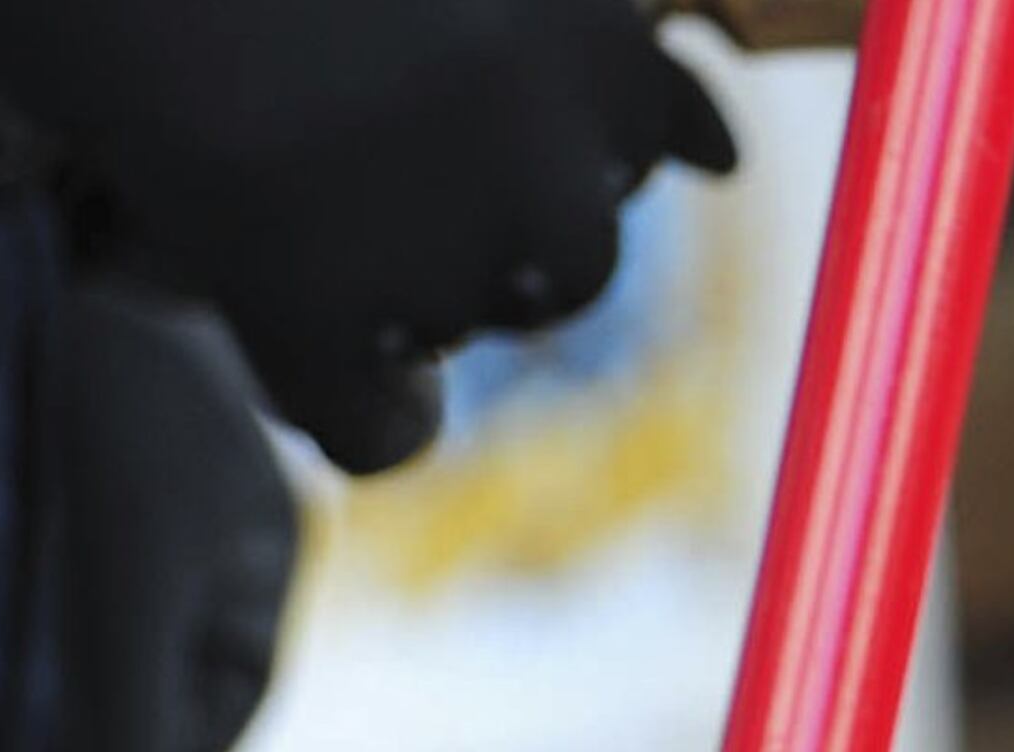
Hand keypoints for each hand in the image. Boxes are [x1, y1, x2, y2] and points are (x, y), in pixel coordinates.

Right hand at [0, 0, 738, 472]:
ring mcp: (453, 254)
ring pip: (460, 334)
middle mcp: (559, 165)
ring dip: (388, 290)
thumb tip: (724, 165)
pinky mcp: (331, 318)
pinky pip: (384, 435)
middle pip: (569, 276)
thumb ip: (618, 77)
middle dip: (475, 230)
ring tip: (289, 178)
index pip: (628, 161)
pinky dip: (350, 404)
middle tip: (347, 140)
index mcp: (606, 54)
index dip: (517, 130)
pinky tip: (290, 320)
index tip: (424, 75)